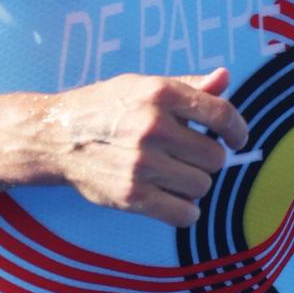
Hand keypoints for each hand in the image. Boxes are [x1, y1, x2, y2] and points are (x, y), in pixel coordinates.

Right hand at [50, 67, 250, 226]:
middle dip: (207, 159)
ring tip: (173, 175)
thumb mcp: (143, 85)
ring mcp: (142, 163)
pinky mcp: (132, 195)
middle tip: (187, 157)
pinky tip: (175, 200)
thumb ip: (187, 85)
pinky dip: (186, 211)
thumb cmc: (105, 108)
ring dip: (194, 184)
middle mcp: (153, 127)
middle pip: (215, 157)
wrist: (56, 136)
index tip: (236, 139)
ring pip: (202, 186)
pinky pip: (184, 214)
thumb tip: (224, 77)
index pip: (221, 114)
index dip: (237, 130)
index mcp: (160, 94)